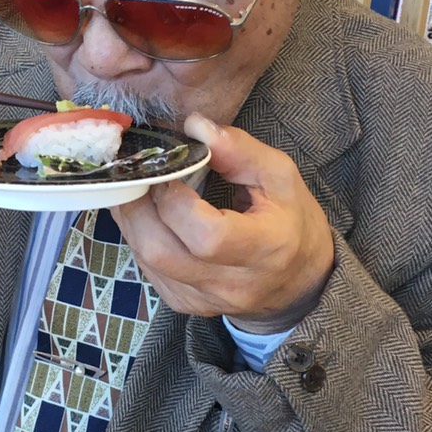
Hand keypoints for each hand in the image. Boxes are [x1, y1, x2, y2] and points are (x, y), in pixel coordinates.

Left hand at [110, 114, 333, 331]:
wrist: (300, 280)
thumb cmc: (291, 221)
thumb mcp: (279, 176)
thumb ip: (238, 149)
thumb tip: (194, 126)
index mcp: (265, 248)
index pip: (206, 235)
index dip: (175, 199)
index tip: (167, 169)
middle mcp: (232, 283)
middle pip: (162, 250)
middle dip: (137, 206)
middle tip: (135, 174)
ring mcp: (205, 300)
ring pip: (148, 261)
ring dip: (131, 220)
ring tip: (134, 189)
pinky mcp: (187, 305)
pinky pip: (149, 271)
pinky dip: (140, 239)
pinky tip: (147, 216)